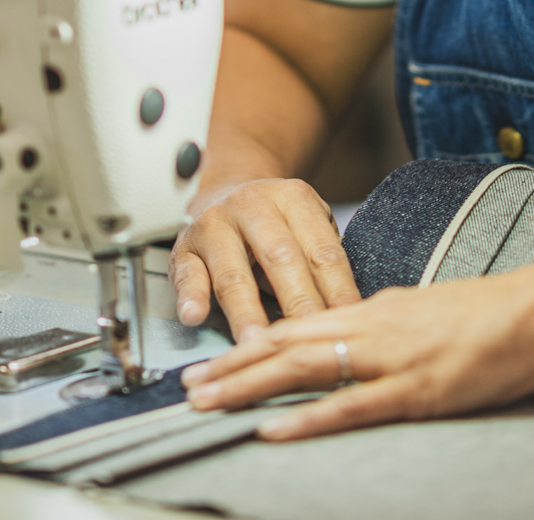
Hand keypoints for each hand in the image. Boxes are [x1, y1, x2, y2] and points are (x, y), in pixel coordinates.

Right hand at [170, 178, 360, 337]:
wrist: (225, 190)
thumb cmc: (276, 224)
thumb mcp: (307, 226)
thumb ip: (323, 261)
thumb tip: (349, 314)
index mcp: (293, 198)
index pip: (321, 251)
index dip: (337, 291)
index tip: (348, 324)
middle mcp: (253, 206)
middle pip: (280, 259)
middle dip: (297, 304)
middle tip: (308, 340)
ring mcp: (215, 225)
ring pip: (233, 273)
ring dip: (246, 312)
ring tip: (256, 343)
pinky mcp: (184, 247)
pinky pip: (187, 274)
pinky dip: (191, 297)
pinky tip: (195, 317)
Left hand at [181, 269, 533, 439]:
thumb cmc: (496, 314)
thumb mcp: (429, 312)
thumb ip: (390, 326)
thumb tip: (359, 338)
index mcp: (377, 309)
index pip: (300, 324)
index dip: (252, 343)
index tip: (214, 359)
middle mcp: (374, 326)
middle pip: (286, 344)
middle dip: (232, 367)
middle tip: (187, 388)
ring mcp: (392, 358)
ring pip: (304, 369)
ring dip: (249, 387)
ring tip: (207, 403)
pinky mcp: (417, 388)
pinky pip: (351, 405)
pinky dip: (307, 418)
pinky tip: (273, 428)